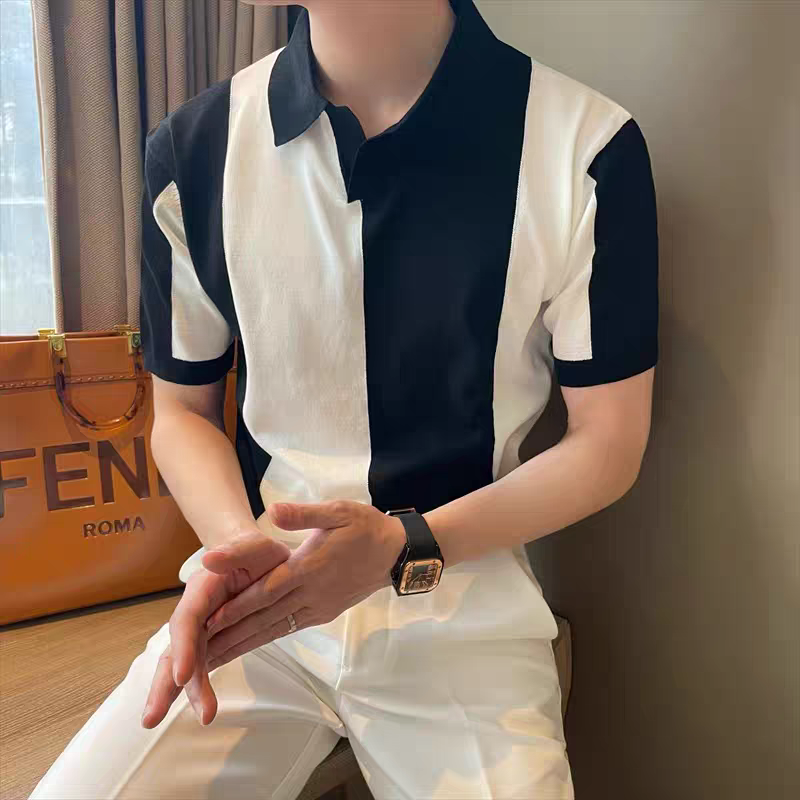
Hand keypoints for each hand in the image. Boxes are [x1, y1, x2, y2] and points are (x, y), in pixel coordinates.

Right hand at [140, 530, 289, 728]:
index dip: (182, 647)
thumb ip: (235, 551)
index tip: (182, 674)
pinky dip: (198, 688)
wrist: (260, 559)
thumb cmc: (258, 553)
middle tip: (154, 717)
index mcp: (203, 589)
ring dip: (185, 693)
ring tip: (199, 718)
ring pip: (187, 664)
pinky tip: (200, 709)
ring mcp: (204, 629)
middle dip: (166, 684)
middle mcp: (197, 612)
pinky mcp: (215, 641)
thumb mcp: (255, 546)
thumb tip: (209, 558)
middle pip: (176, 649)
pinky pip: (202, 667)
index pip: (187, 620)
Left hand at [200, 501, 406, 670]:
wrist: (397, 553)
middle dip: (230, 635)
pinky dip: (264, 638)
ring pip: (274, 629)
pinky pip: (288, 628)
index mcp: (310, 567)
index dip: (238, 605)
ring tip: (213, 659)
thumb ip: (304, 514)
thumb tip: (272, 511)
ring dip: (243, 643)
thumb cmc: (366, 528)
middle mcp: (311, 593)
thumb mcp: (338, 511)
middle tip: (198, 651)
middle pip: (265, 618)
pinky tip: (247, 645)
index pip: (268, 590)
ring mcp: (317, 607)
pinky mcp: (323, 613)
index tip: (209, 618)